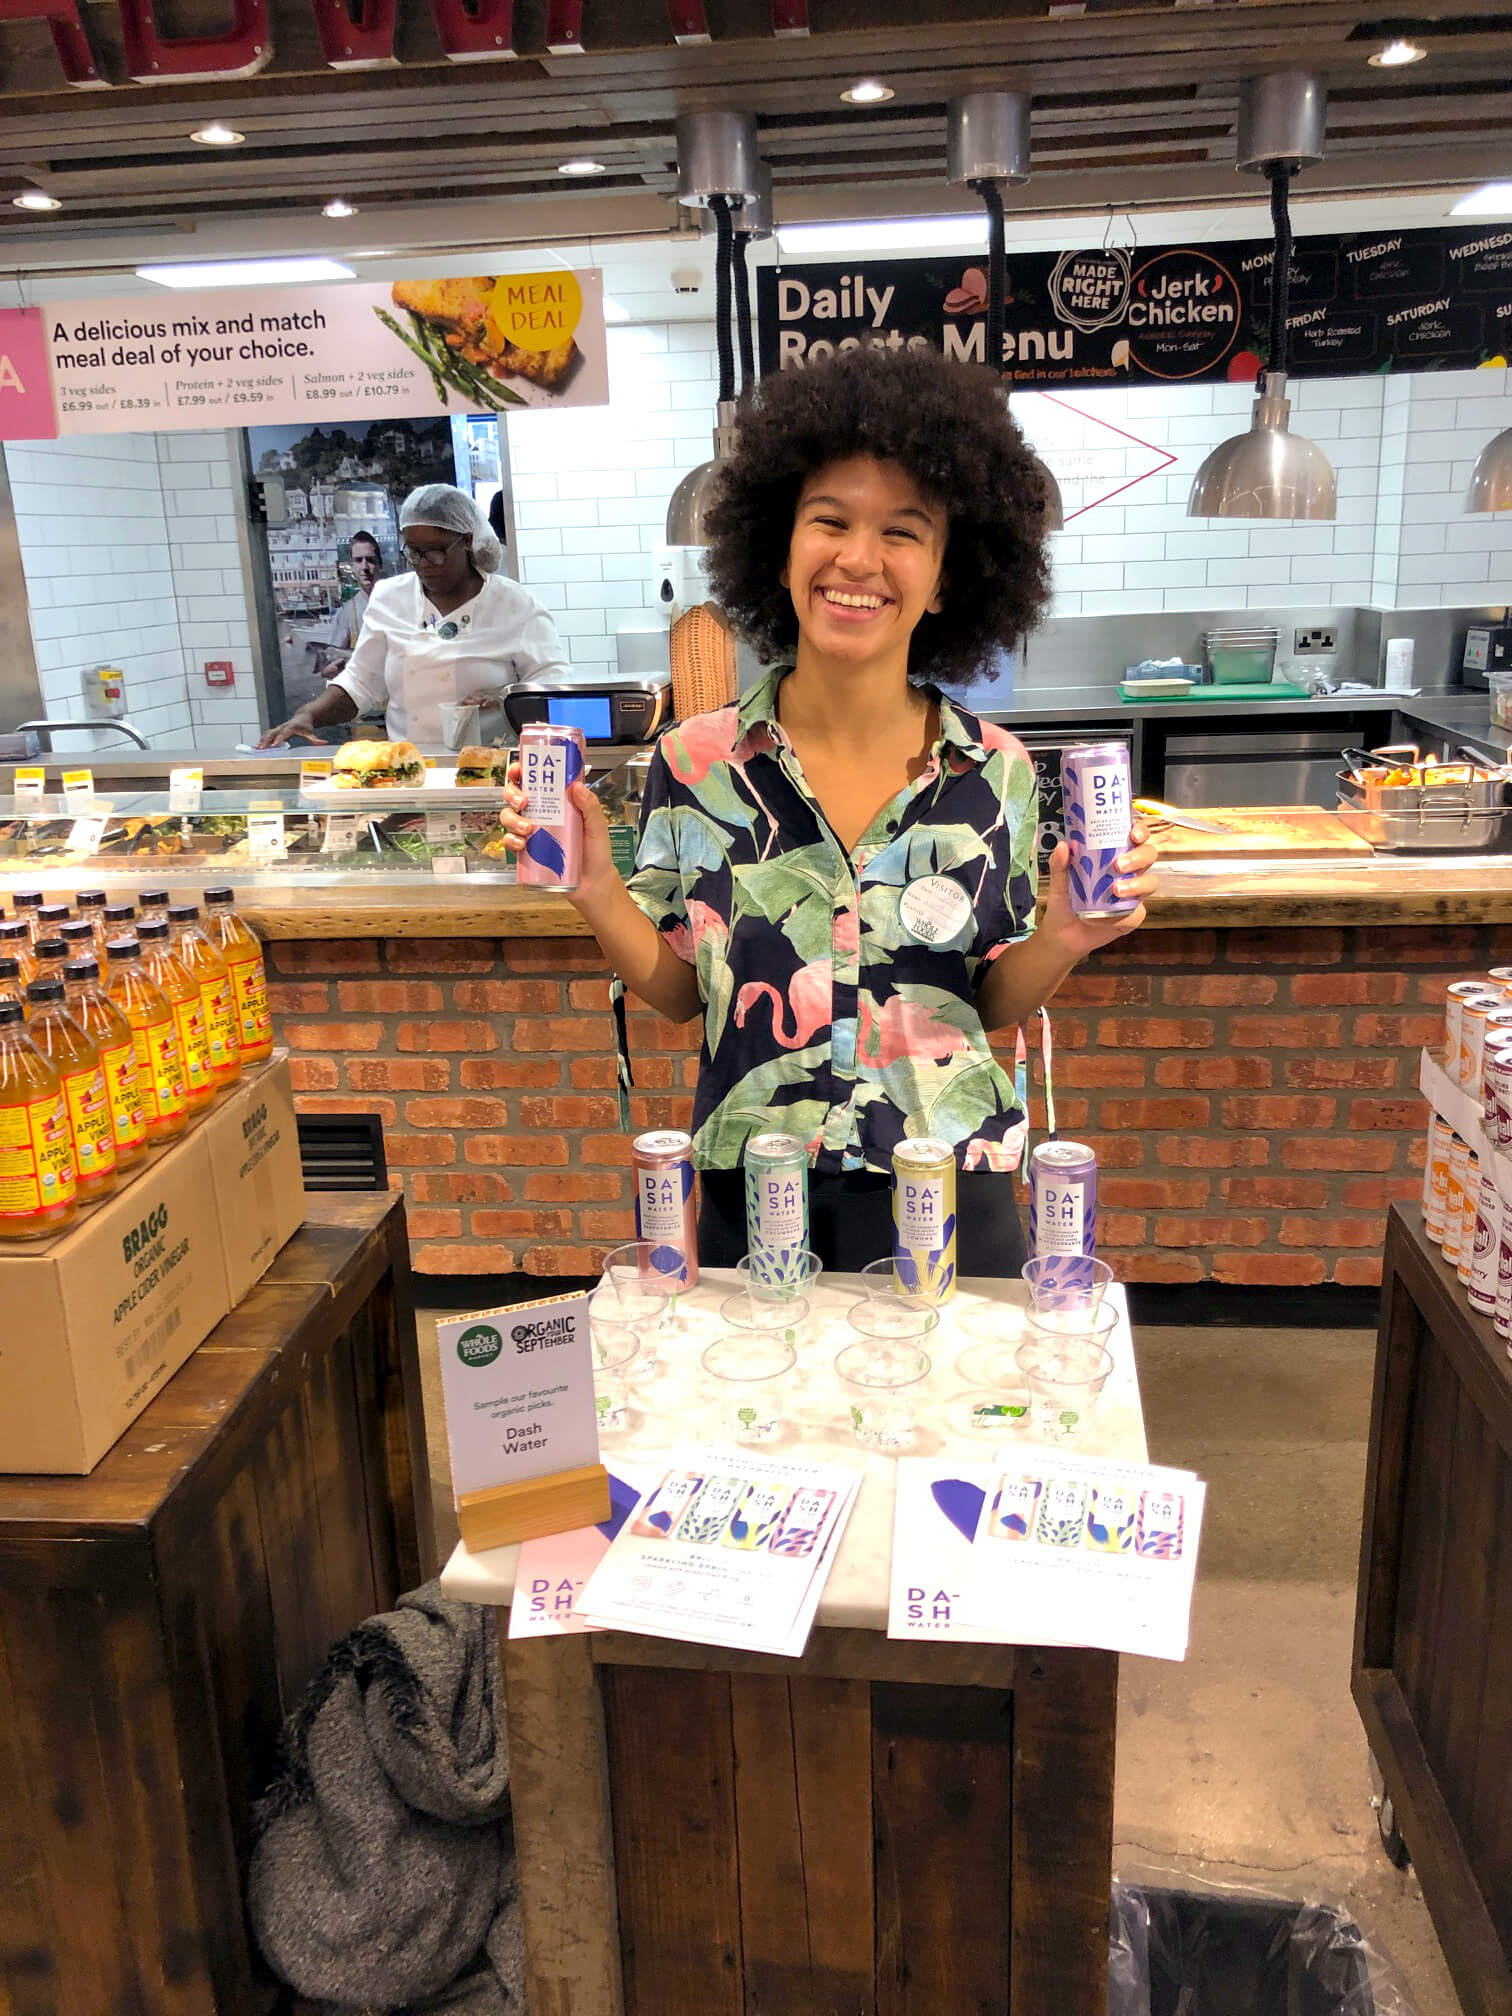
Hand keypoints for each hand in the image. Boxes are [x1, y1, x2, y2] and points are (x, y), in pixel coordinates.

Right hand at [257, 716, 321, 747]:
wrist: (303, 717)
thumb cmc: (307, 726)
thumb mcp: (311, 733)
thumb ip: (316, 739)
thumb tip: (324, 743)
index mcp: (291, 727)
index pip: (284, 734)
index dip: (279, 739)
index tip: (274, 746)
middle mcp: (283, 727)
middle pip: (273, 733)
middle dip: (266, 741)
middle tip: (261, 748)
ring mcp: (278, 728)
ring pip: (268, 734)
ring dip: (262, 741)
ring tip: (256, 748)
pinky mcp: (275, 730)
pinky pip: (267, 735)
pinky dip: (261, 740)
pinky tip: (256, 747)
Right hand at [491, 772, 624, 910]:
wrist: (593, 884)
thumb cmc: (596, 853)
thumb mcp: (598, 826)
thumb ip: (590, 806)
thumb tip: (577, 786)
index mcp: (556, 802)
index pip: (534, 780)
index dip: (521, 771)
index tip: (519, 770)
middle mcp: (541, 814)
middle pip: (514, 795)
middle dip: (513, 794)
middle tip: (523, 801)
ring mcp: (531, 832)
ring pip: (508, 817)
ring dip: (513, 819)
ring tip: (528, 829)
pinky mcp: (527, 851)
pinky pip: (509, 841)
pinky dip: (511, 840)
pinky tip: (522, 844)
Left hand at [1040, 818, 1159, 958]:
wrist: (1063, 935)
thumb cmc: (1064, 903)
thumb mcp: (1058, 883)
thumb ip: (1059, 865)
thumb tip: (1063, 846)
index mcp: (1113, 856)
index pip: (1135, 837)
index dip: (1141, 831)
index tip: (1133, 834)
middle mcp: (1128, 872)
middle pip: (1148, 856)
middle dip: (1139, 857)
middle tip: (1119, 865)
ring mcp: (1133, 894)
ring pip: (1150, 883)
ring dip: (1137, 885)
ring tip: (1116, 890)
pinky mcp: (1132, 916)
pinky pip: (1138, 913)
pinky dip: (1124, 915)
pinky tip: (1108, 918)